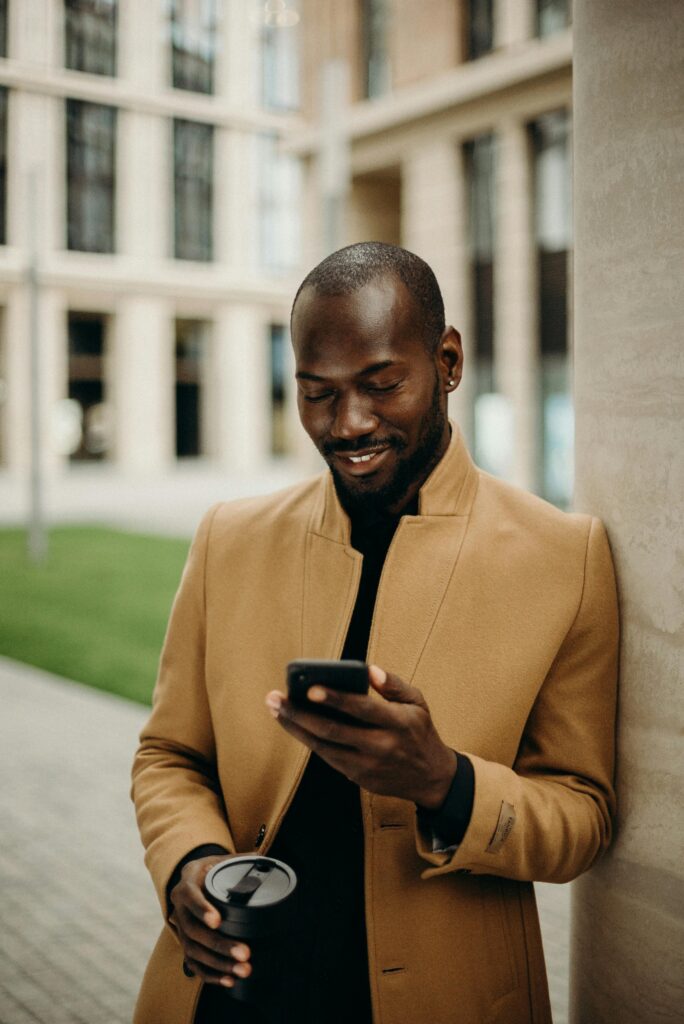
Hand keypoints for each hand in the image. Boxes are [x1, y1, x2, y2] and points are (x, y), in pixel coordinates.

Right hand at [169, 855, 251, 988]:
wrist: (191, 880)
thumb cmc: (210, 870)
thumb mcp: (220, 859)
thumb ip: (240, 860)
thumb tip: (264, 859)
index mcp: (187, 885)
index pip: (191, 897)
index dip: (202, 909)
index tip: (218, 921)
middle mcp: (179, 909)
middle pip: (194, 931)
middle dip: (219, 944)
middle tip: (245, 953)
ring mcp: (181, 930)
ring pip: (193, 951)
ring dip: (219, 963)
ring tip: (243, 970)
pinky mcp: (186, 945)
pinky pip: (193, 964)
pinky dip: (211, 974)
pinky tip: (229, 980)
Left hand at [266, 665, 455, 807]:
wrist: (431, 778)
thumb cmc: (420, 732)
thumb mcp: (417, 703)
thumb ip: (393, 684)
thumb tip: (369, 670)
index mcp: (397, 723)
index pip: (362, 709)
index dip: (336, 699)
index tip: (310, 688)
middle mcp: (380, 746)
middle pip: (333, 731)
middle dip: (300, 714)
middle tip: (275, 698)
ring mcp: (367, 765)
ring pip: (323, 747)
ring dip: (296, 728)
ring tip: (276, 710)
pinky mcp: (358, 777)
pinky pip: (328, 757)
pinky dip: (309, 740)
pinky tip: (294, 724)